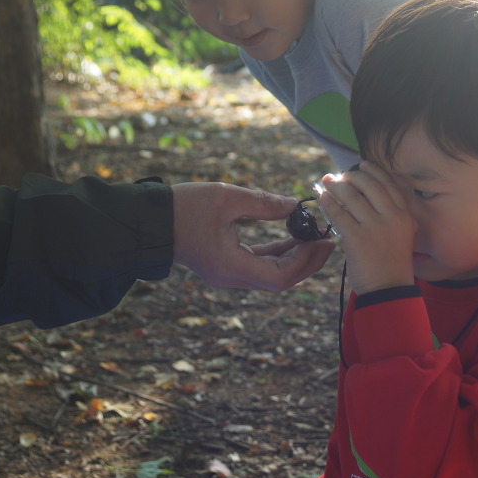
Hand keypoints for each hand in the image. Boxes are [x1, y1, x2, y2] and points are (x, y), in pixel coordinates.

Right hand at [170, 182, 334, 291]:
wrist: (150, 221)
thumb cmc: (184, 207)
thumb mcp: (226, 197)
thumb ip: (263, 202)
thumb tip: (295, 205)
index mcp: (231, 266)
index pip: (280, 277)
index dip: (306, 261)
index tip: (322, 240)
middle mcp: (231, 276)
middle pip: (280, 281)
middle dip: (307, 262)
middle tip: (328, 241)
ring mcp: (228, 273)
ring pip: (272, 275)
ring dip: (295, 259)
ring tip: (316, 238)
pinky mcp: (226, 265)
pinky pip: (259, 265)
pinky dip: (278, 254)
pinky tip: (292, 239)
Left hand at [317, 162, 414, 294]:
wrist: (388, 290)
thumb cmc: (391, 264)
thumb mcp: (400, 235)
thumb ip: (388, 216)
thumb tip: (361, 196)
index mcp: (405, 215)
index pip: (389, 184)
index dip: (373, 171)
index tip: (361, 164)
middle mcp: (393, 217)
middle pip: (369, 185)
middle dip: (351, 176)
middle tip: (339, 175)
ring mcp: (375, 227)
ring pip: (351, 196)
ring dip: (336, 186)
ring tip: (326, 181)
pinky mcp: (357, 238)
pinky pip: (339, 213)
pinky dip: (328, 203)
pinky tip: (322, 198)